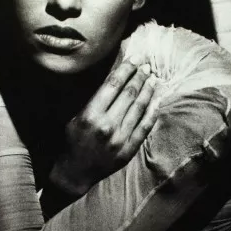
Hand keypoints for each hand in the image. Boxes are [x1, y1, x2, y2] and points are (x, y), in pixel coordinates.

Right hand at [49, 59, 161, 195]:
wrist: (75, 172)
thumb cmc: (72, 141)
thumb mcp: (75, 117)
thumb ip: (94, 100)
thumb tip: (114, 78)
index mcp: (91, 114)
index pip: (113, 84)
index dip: (127, 69)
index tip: (135, 58)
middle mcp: (107, 125)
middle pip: (129, 93)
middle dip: (140, 77)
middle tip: (148, 66)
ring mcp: (120, 138)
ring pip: (139, 108)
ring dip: (148, 90)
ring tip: (153, 78)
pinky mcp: (129, 149)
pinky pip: (145, 127)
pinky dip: (153, 111)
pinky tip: (157, 100)